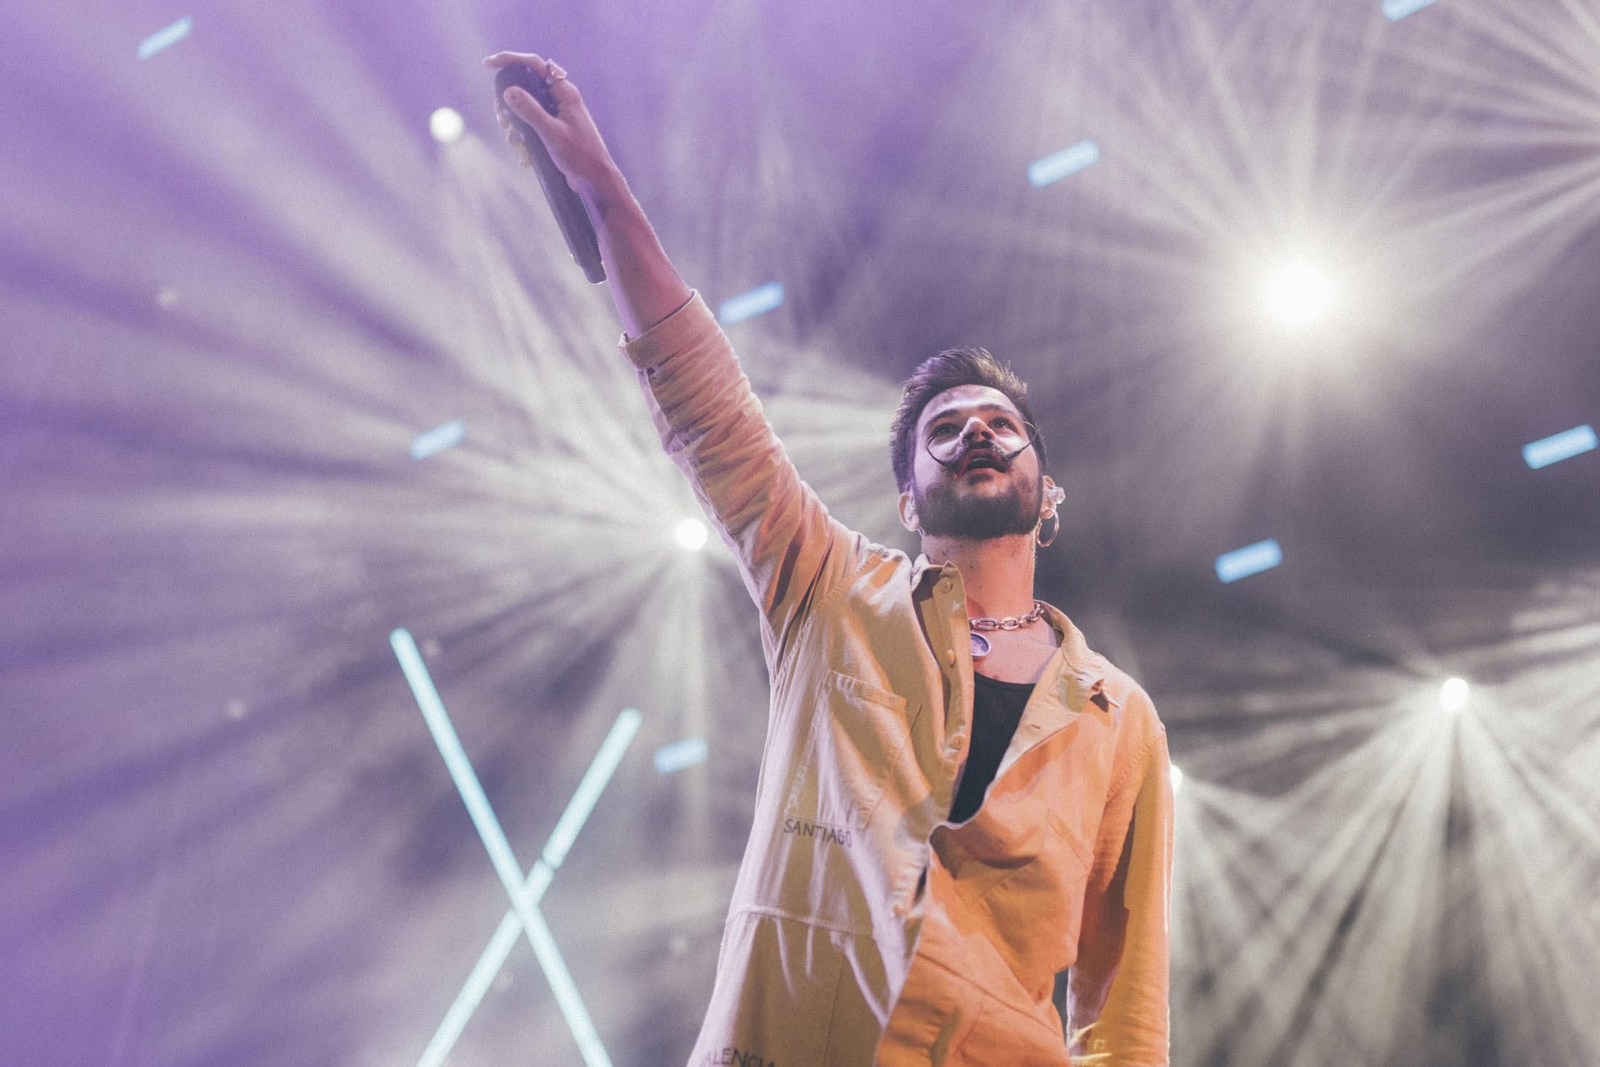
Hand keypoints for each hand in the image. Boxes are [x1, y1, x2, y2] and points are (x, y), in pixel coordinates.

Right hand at [483, 51, 619, 196]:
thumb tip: (508, 91)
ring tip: (519, 148)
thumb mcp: (551, 133)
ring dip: (515, 130)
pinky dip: (523, 140)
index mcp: (564, 93)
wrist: (595, 181)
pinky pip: (530, 128)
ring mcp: (556, 115)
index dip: (510, 60)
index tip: (488, 65)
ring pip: (524, 112)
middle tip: (504, 122)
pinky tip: (526, 157)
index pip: (534, 65)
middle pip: (524, 89)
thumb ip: (531, 111)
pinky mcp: (553, 130)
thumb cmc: (580, 156)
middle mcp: (560, 100)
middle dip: (509, 107)